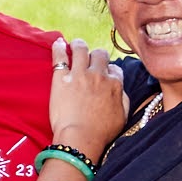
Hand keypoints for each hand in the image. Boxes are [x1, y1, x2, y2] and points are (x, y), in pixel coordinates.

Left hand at [46, 34, 129, 161]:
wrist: (80, 138)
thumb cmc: (101, 132)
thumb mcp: (123, 116)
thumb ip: (123, 98)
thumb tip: (120, 89)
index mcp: (115, 84)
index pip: (114, 68)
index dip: (109, 69)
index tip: (103, 73)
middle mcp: (99, 75)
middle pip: (99, 54)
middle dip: (96, 55)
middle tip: (89, 58)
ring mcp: (79, 75)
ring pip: (81, 49)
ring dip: (78, 45)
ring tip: (75, 45)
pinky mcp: (61, 78)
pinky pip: (59, 57)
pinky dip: (58, 47)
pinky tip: (57, 42)